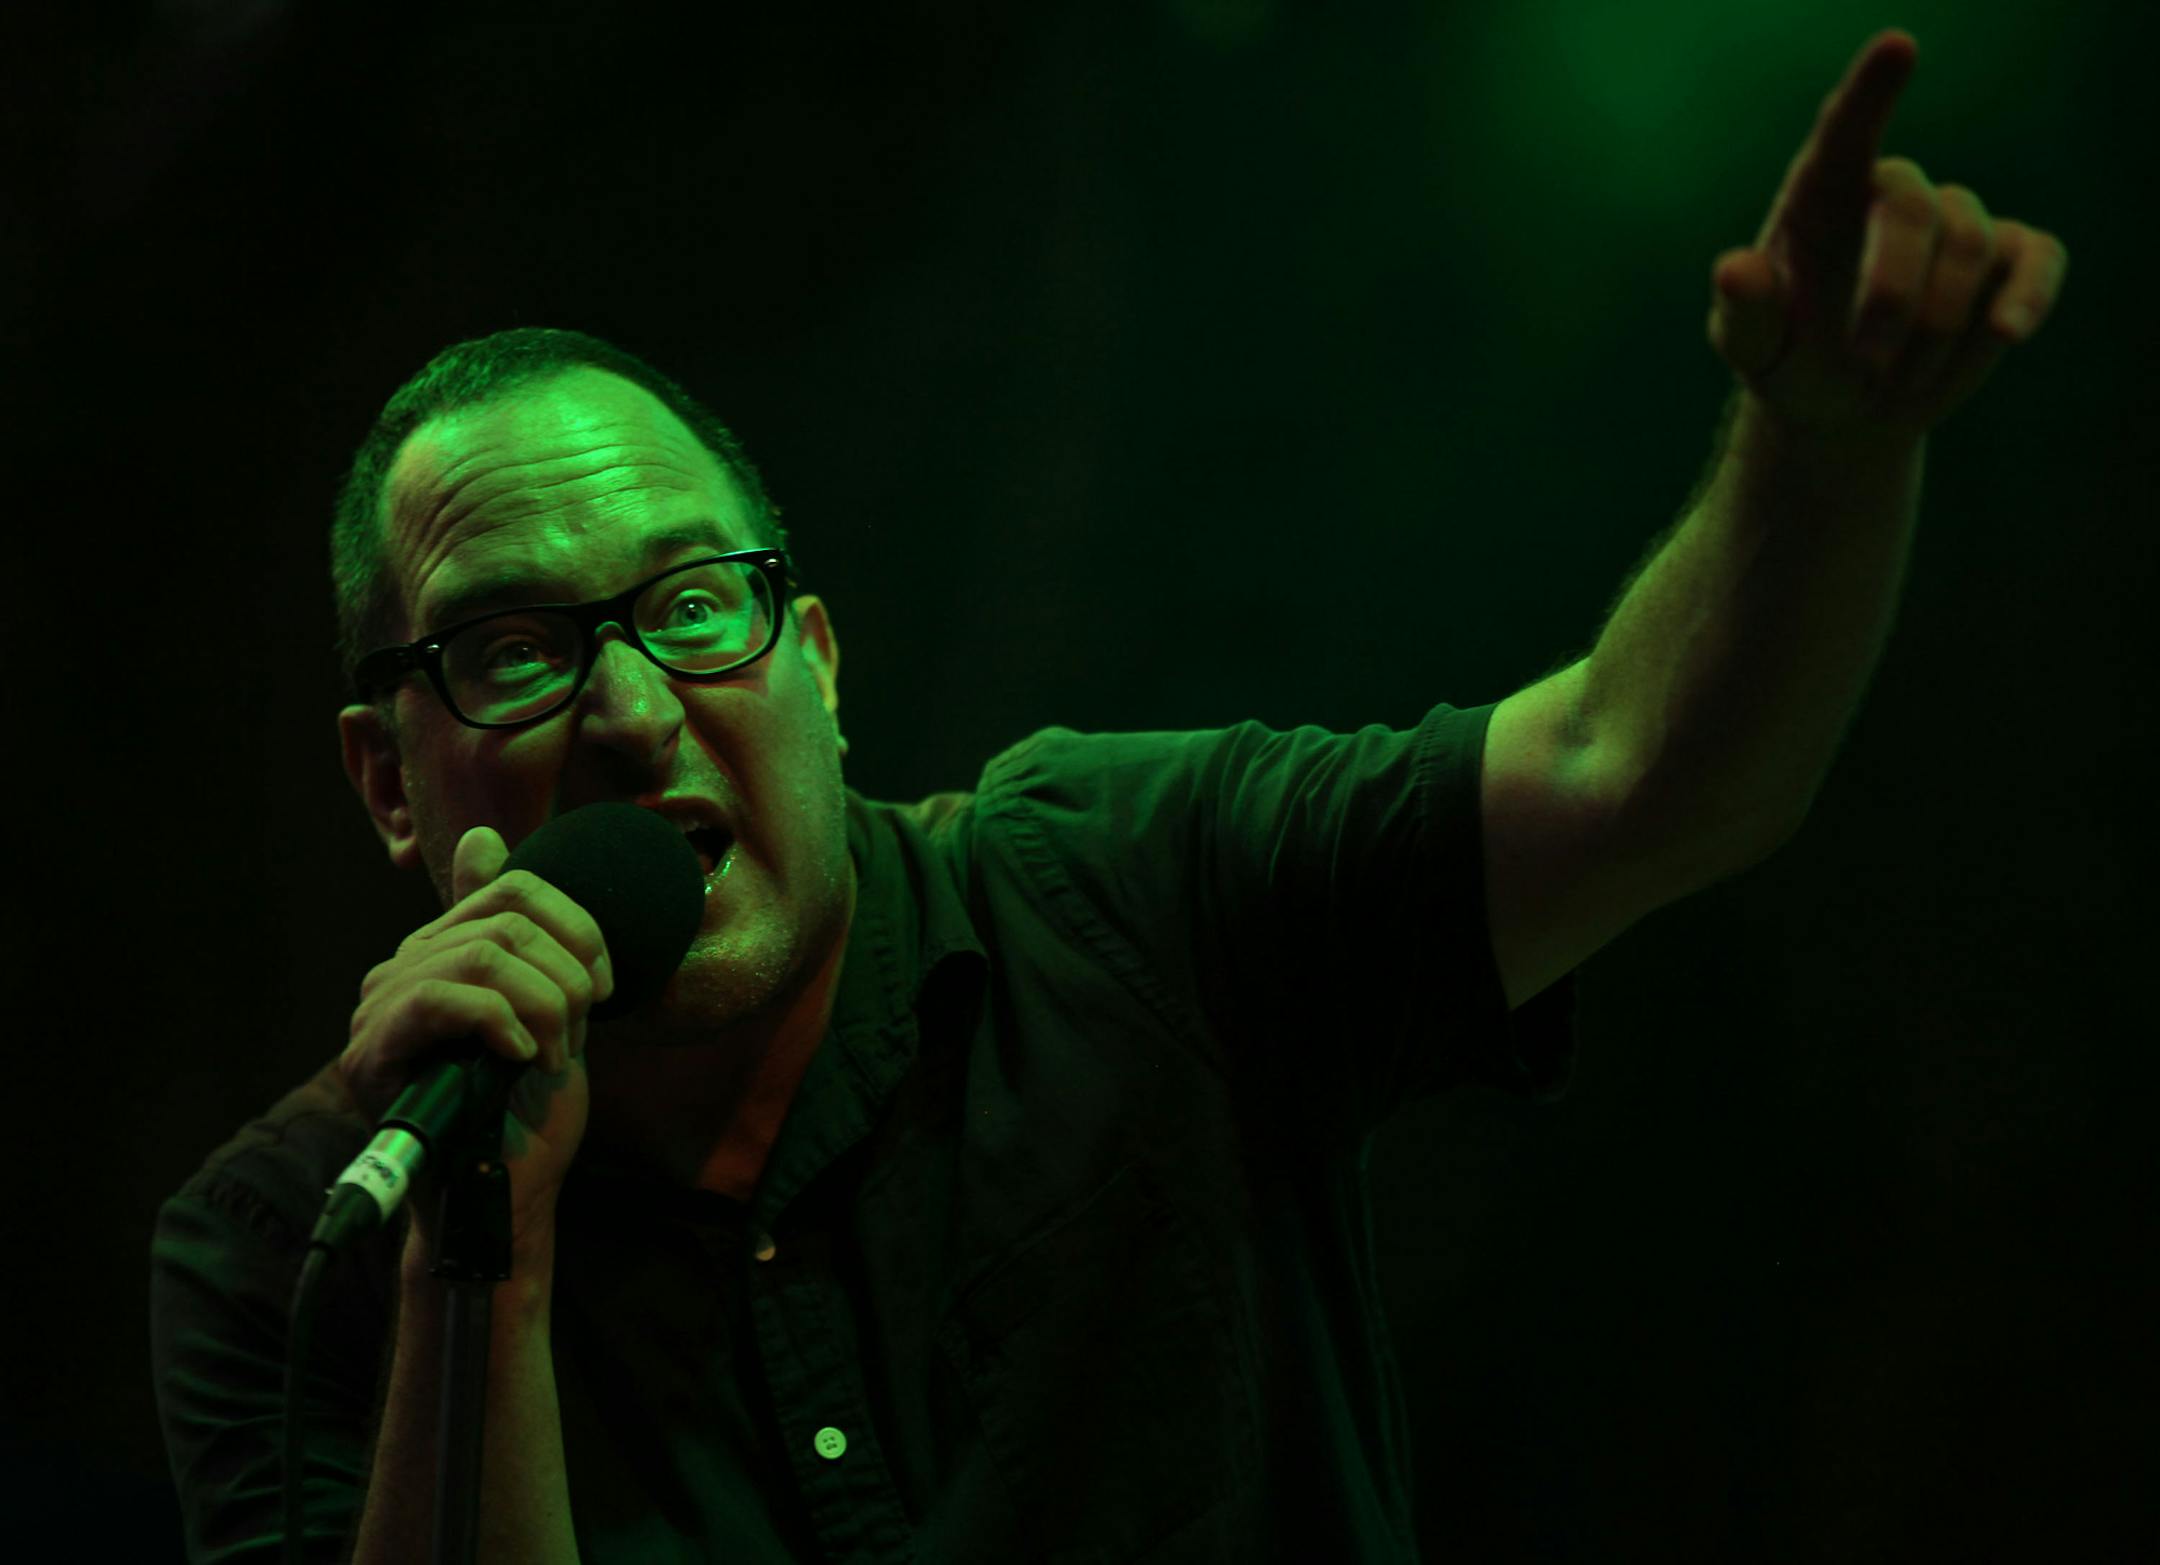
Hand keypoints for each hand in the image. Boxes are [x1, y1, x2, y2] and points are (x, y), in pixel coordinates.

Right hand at [338, 824, 611, 1255]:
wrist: (506, 1193)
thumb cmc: (523, 1108)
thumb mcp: (544, 1007)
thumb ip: (520, 933)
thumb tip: (481, 837)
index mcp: (441, 951)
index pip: (513, 888)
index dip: (577, 928)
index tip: (605, 987)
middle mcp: (400, 969)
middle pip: (506, 922)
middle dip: (565, 981)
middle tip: (573, 1040)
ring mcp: (379, 1009)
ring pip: (484, 956)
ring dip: (543, 1009)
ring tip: (550, 1058)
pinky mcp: (371, 1053)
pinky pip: (444, 999)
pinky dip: (502, 1023)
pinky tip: (521, 1060)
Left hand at [1707, 29, 2068, 442]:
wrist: (1842, 411)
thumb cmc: (1788, 362)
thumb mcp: (1751, 347)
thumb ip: (1742, 310)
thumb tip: (1734, 268)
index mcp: (1821, 196)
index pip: (1845, 130)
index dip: (1872, 89)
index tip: (1898, 45)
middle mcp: (1892, 195)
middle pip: (1915, 207)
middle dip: (1895, 290)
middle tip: (1868, 358)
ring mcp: (1956, 225)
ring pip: (1971, 244)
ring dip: (1935, 323)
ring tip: (1896, 377)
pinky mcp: (2008, 262)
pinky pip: (2035, 259)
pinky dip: (2026, 296)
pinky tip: (2008, 331)